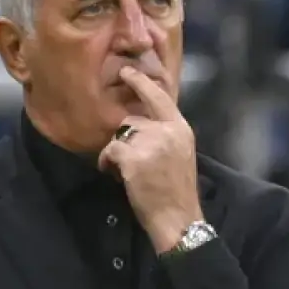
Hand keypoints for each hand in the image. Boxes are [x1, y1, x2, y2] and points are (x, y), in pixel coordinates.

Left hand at [97, 66, 201, 252]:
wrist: (178, 218)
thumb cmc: (176, 191)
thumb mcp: (179, 154)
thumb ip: (164, 134)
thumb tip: (139, 123)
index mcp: (181, 128)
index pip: (160, 97)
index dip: (141, 82)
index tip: (127, 71)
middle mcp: (168, 130)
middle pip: (133, 120)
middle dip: (124, 137)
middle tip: (122, 153)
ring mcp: (151, 143)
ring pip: (120, 135)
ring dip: (116, 152)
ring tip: (122, 170)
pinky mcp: (134, 158)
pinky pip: (110, 149)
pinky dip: (106, 162)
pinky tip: (113, 174)